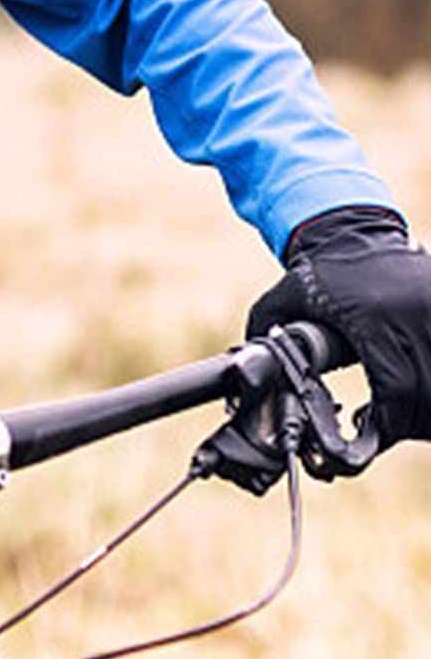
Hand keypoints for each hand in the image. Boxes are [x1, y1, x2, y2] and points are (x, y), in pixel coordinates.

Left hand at [246, 205, 430, 448]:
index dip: (388, 422)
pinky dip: (430, 387)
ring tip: (397, 413)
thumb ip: (265, 326)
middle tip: (381, 427)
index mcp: (375, 319)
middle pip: (425, 397)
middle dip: (405, 421)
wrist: (357, 230)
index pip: (397, 389)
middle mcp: (415, 317)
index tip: (369, 429)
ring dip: (421, 409)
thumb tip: (246, 363)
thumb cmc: (324, 268)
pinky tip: (412, 390)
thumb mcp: (289, 294)